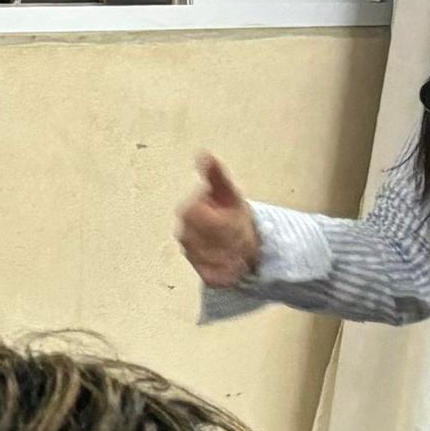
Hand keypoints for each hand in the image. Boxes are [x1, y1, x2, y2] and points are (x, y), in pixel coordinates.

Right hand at [175, 153, 262, 287]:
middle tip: (242, 233)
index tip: (233, 219)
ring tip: (244, 248)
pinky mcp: (202, 272)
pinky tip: (239, 264)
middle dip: (227, 238)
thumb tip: (203, 154)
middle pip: (205, 240)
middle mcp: (185, 234)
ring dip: (232, 254)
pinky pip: (214, 276)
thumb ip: (215, 174)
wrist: (238, 235)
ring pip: (212, 259)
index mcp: (188, 211)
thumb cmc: (230, 209)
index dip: (216, 219)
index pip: (195, 216)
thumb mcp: (227, 190)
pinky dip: (229, 272)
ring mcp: (191, 254)